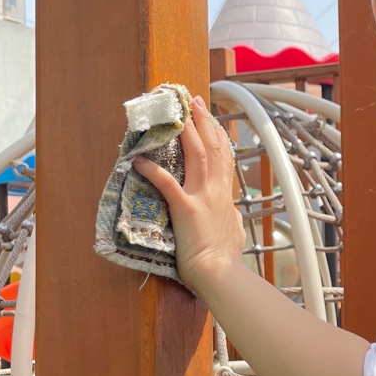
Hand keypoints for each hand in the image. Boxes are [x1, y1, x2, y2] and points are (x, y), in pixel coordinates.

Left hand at [132, 98, 245, 291]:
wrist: (220, 273)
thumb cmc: (224, 259)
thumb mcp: (235, 235)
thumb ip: (233, 222)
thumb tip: (235, 218)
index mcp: (225, 198)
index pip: (223, 159)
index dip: (218, 136)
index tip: (212, 120)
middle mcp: (215, 191)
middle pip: (211, 148)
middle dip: (203, 122)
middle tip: (195, 102)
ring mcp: (201, 198)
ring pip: (196, 156)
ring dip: (187, 132)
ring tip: (178, 114)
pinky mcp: (185, 209)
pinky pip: (167, 184)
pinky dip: (153, 170)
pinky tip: (139, 159)